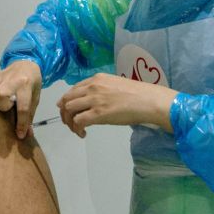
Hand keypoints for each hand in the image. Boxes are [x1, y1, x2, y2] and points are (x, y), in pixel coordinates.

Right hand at [0, 60, 41, 138]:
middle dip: (3, 106)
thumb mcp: (35, 99)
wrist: (26, 65)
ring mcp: (0, 76)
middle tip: (6, 109)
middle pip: (1, 95)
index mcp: (26, 86)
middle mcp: (12, 79)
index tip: (19, 134)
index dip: (21, 123)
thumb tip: (26, 135)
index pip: (23, 107)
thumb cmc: (31, 85)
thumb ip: (29, 116)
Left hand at [57, 72, 177, 137]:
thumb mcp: (115, 85)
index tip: (69, 111)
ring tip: (76, 130)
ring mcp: (94, 100)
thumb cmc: (137, 95)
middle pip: (66, 99)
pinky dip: (77, 129)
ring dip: (69, 122)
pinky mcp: (98, 113)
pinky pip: (78, 121)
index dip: (67, 101)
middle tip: (69, 123)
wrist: (148, 100)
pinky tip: (83, 134)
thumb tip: (93, 102)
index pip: (73, 89)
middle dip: (64, 113)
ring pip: (69, 109)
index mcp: (96, 79)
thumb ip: (101, 90)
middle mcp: (92, 87)